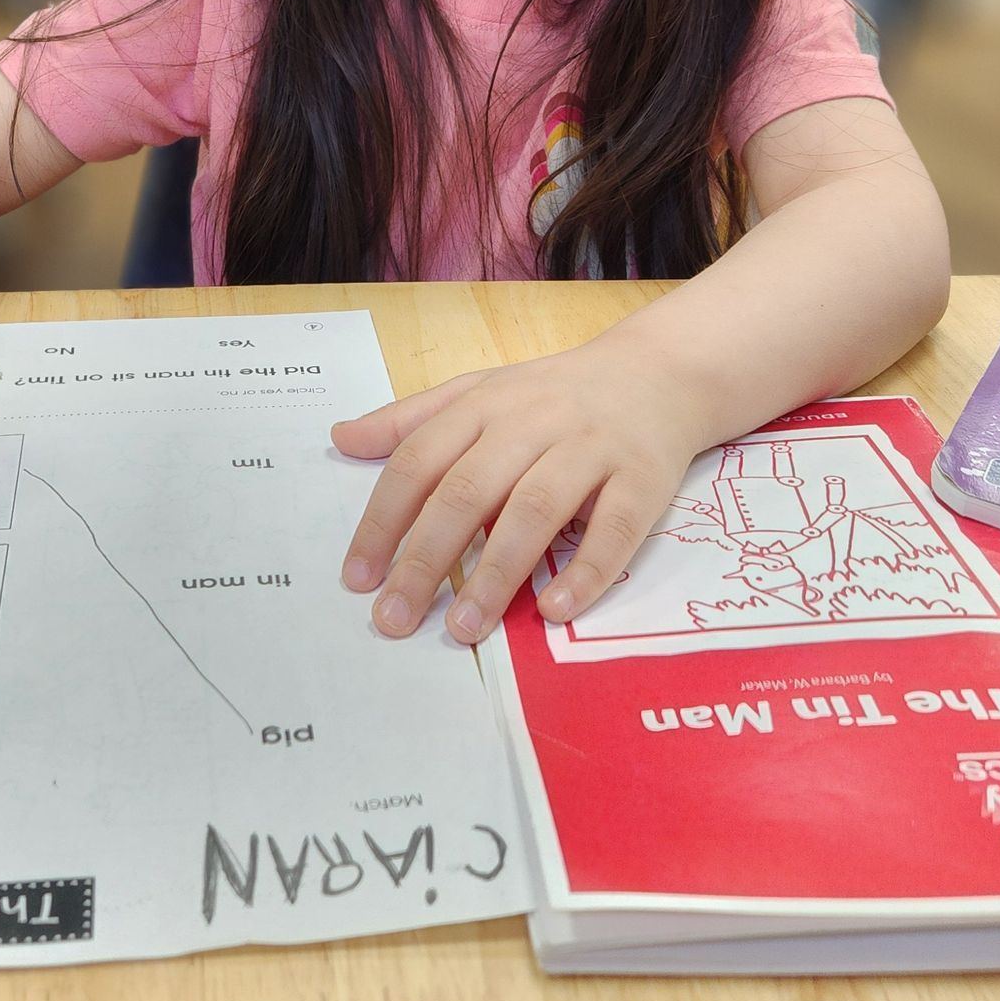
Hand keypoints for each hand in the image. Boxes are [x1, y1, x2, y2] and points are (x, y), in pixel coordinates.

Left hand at [334, 333, 698, 643]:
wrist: (659, 372)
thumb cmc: (555, 394)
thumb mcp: (480, 391)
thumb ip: (412, 420)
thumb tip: (340, 439)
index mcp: (485, 405)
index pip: (421, 460)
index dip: (384, 519)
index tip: (358, 578)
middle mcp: (534, 422)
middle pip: (470, 490)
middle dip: (427, 559)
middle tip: (396, 619)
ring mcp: (591, 449)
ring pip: (536, 510)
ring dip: (495, 573)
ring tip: (464, 628)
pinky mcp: (643, 478)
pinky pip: (615, 529)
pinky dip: (585, 571)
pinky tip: (553, 610)